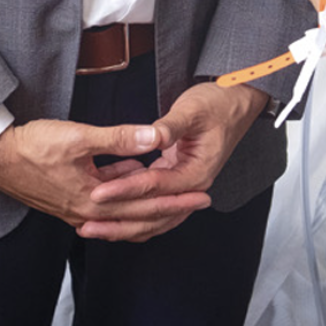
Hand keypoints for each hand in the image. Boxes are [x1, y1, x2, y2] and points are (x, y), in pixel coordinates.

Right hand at [0, 117, 198, 240]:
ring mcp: (79, 209)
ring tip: (178, 196)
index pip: (144, 206)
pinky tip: (139, 180)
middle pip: (139, 217)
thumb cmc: (33, 146)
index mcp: (93, 200)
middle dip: (172, 208)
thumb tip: (155, 138)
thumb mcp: (79, 137)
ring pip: (125, 214)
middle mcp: (88, 212)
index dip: (176, 200)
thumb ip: (120, 138)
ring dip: (151, 207)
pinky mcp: (72, 199)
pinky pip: (110, 206)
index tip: (202, 194)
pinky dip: (129, 198)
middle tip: (202, 200)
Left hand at [85, 82, 267, 240]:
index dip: (124, 191)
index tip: (98, 193)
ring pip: (152, 216)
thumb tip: (151, 136)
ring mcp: (185, 185)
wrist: (237, 100)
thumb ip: (171, 126)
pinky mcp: (177, 178)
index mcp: (198, 172)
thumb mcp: (193, 109)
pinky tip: (110, 208)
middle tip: (87, 223)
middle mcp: (192, 186)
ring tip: (93, 225)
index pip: (154, 187)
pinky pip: (152, 202)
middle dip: (118, 221)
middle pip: (153, 215)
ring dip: (122, 222)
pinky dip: (132, 209)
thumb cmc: (218, 103)